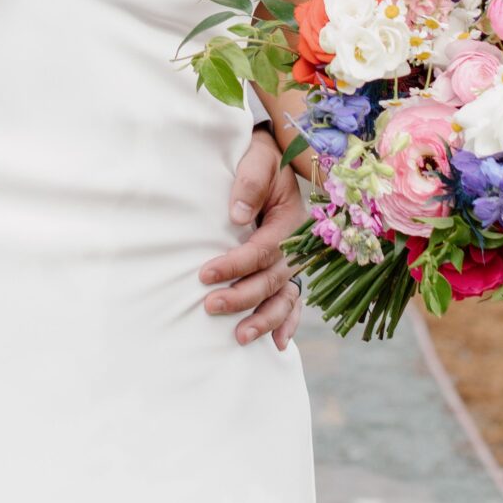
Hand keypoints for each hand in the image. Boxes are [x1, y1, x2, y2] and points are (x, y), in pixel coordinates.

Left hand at [199, 123, 308, 351]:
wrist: (273, 157)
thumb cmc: (262, 159)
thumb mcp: (257, 160)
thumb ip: (249, 184)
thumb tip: (237, 215)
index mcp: (291, 220)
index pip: (263, 250)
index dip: (235, 265)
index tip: (205, 275)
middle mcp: (297, 246)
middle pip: (272, 280)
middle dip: (243, 297)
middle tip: (210, 306)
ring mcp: (294, 260)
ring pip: (284, 297)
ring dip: (264, 320)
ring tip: (239, 338)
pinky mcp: (286, 267)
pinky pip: (292, 300)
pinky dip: (287, 323)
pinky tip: (275, 345)